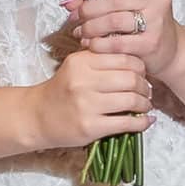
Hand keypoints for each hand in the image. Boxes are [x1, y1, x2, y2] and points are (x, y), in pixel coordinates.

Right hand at [31, 50, 152, 149]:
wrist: (38, 116)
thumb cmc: (62, 89)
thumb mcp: (77, 66)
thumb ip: (101, 59)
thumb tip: (138, 61)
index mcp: (82, 61)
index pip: (123, 58)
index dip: (140, 66)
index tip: (142, 73)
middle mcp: (83, 81)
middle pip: (130, 78)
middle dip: (144, 86)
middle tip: (146, 91)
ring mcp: (86, 105)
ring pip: (130, 100)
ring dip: (144, 104)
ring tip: (145, 105)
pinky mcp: (90, 127)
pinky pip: (125, 123)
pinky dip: (141, 123)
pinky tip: (146, 121)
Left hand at [66, 0, 181, 77]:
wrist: (170, 48)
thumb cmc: (145, 20)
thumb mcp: (128, 2)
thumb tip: (69, 3)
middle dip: (88, 8)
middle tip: (75, 16)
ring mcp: (156, 20)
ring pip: (112, 20)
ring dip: (90, 27)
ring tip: (80, 31)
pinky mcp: (151, 42)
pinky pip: (116, 43)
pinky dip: (98, 44)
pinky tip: (91, 43)